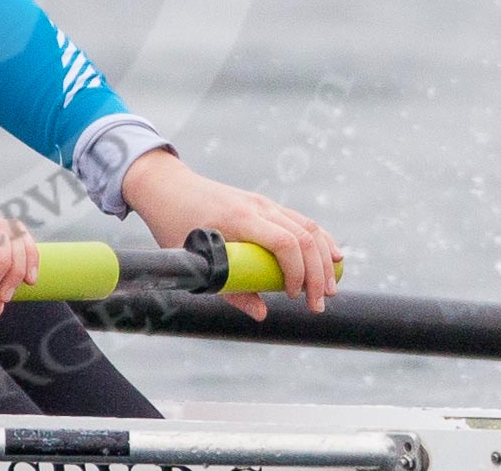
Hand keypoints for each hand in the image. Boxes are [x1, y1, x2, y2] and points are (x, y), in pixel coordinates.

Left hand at [122, 148, 340, 319]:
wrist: (166, 186)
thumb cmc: (174, 224)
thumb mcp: (193, 261)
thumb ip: (228, 289)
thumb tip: (261, 313)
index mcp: (238, 218)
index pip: (284, 243)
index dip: (297, 273)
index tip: (292, 297)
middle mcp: (257, 206)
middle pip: (305, 237)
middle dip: (318, 274)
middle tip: (319, 304)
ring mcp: (263, 203)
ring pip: (309, 227)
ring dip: (325, 259)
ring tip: (331, 289)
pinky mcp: (265, 204)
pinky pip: (301, 221)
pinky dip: (320, 240)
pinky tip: (333, 256)